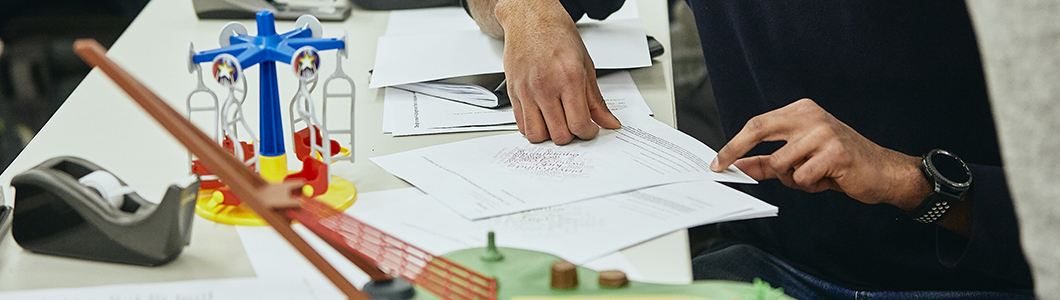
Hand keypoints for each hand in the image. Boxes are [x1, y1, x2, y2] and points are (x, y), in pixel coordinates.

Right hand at [494, 0, 620, 143]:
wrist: (531, 19)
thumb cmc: (557, 36)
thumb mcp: (585, 66)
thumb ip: (595, 100)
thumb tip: (608, 121)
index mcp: (568, 79)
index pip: (579, 124)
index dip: (588, 133)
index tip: (590, 130)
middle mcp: (545, 87)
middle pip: (559, 134)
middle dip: (571, 136)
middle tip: (575, 126)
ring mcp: (526, 91)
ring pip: (537, 135)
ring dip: (550, 135)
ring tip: (557, 124)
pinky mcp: (513, 92)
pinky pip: (521, 124)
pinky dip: (533, 128)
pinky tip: (542, 118)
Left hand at [709, 99, 929, 208]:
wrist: (882, 171)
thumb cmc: (838, 163)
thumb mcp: (799, 158)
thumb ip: (767, 161)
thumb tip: (738, 166)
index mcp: (801, 111)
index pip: (757, 124)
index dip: (734, 144)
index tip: (717, 161)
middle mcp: (811, 115)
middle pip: (758, 129)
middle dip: (735, 151)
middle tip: (721, 169)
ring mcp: (823, 132)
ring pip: (780, 164)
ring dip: (791, 179)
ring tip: (812, 176)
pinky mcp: (835, 152)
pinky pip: (802, 177)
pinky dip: (809, 186)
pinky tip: (827, 180)